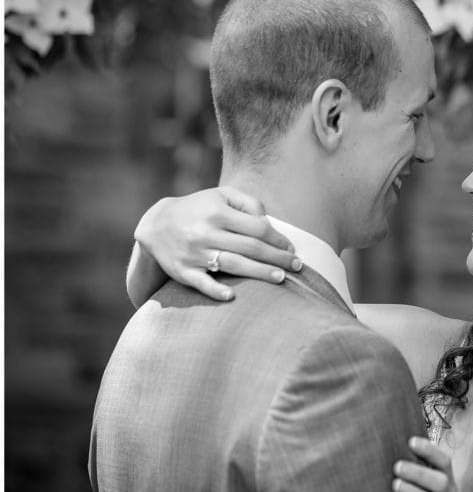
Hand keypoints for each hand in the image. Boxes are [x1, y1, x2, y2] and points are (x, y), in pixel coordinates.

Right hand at [134, 186, 301, 300]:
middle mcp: (206, 232)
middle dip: (277, 258)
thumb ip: (248, 203)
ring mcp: (194, 253)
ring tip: (281, 278)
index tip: (291, 249)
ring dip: (259, 273)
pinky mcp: (182, 271)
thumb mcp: (221, 196)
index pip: (258, 228)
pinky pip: (201, 283)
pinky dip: (215, 290)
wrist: (156, 224)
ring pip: (232, 264)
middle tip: (298, 267)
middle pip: (250, 247)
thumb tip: (268, 222)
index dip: (278, 240)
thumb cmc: (199, 209)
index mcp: (218, 212)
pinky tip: (232, 296)